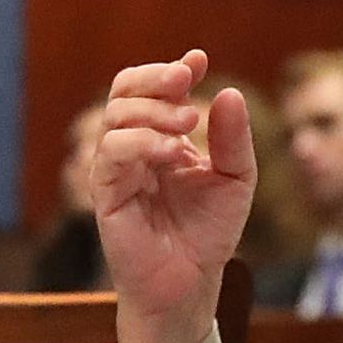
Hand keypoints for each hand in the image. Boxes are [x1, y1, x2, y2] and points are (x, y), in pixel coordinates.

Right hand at [93, 49, 256, 342]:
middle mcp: (135, 148)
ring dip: (152, 111)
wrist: (191, 282)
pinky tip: (171, 152)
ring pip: (115, 117)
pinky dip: (141, 143)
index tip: (197, 61)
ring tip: (188, 123)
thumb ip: (233, 138)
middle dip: (154, 78)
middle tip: (185, 78)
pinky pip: (111, 153)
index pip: (153, 90)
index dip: (170, 70)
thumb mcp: (236, 179)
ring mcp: (117, 169)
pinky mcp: (106, 194)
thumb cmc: (209, 232)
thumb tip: (228, 92)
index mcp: (163, 137)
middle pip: (124, 91)